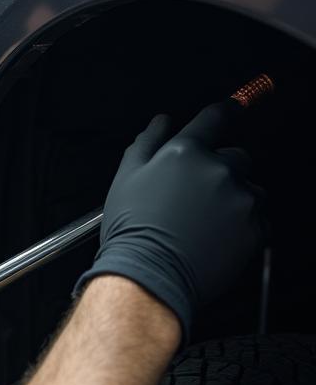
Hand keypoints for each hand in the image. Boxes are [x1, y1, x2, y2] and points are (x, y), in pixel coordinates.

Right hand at [75, 100, 266, 336]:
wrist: (149, 276)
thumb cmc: (133, 228)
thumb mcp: (127, 177)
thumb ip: (148, 141)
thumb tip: (162, 120)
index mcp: (186, 152)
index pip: (217, 116)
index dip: (226, 111)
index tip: (234, 108)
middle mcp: (219, 170)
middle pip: (237, 156)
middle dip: (221, 170)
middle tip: (195, 196)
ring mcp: (241, 200)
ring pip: (250, 189)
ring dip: (234, 198)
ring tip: (204, 223)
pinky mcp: (256, 229)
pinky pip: (258, 219)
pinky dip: (242, 226)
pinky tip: (215, 238)